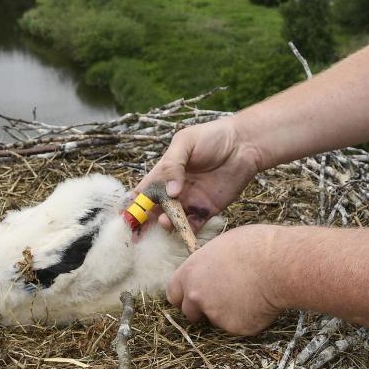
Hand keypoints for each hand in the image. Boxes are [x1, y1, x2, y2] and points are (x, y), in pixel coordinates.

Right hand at [135, 117, 263, 231]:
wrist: (244, 144)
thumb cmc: (213, 137)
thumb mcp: (186, 143)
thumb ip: (173, 165)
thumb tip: (170, 192)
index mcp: (165, 173)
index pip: (144, 191)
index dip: (133, 204)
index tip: (125, 216)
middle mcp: (175, 190)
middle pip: (155, 210)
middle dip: (144, 222)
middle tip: (138, 231)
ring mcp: (191, 201)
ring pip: (173, 219)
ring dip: (166, 224)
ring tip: (166, 221)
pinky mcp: (208, 210)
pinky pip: (193, 226)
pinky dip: (186, 232)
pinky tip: (183, 230)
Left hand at [166, 224, 285, 334]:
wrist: (278, 265)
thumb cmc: (255, 246)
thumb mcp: (223, 244)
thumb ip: (209, 262)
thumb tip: (213, 267)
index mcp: (190, 272)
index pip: (173, 293)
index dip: (184, 295)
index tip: (194, 294)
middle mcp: (197, 296)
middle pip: (189, 312)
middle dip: (202, 308)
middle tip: (224, 297)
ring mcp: (214, 314)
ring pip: (216, 319)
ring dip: (225, 313)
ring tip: (248, 293)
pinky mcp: (234, 328)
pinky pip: (238, 326)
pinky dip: (247, 318)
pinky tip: (260, 302)